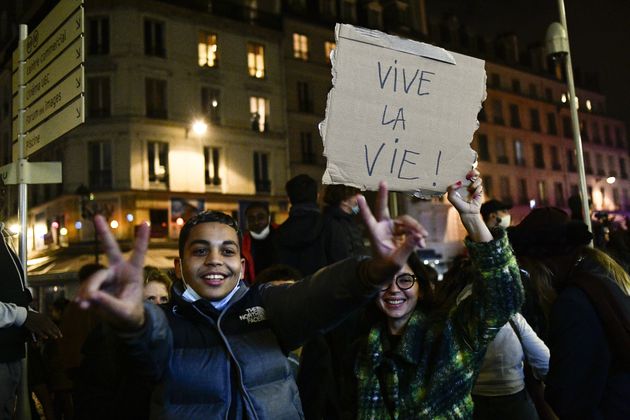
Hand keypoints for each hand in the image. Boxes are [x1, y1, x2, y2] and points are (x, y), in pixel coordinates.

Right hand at [23, 311, 61, 339]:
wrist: (25, 315)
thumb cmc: (33, 315)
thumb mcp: (41, 316)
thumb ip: (45, 319)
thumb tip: (49, 322)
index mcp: (46, 318)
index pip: (53, 324)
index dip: (56, 329)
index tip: (59, 332)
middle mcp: (44, 322)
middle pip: (52, 328)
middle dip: (56, 332)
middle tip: (61, 336)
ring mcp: (39, 325)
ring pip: (47, 330)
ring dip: (52, 334)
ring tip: (56, 337)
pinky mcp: (34, 328)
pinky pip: (39, 332)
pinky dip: (43, 335)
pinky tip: (46, 337)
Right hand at [76, 215, 149, 330]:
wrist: (122, 322)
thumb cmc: (130, 314)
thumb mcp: (124, 312)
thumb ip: (110, 304)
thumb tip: (91, 296)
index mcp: (134, 272)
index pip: (139, 253)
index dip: (142, 239)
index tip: (146, 223)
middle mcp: (119, 270)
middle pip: (110, 249)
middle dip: (104, 233)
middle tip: (97, 217)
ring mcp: (106, 276)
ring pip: (94, 278)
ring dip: (89, 291)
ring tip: (85, 305)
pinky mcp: (95, 284)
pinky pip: (86, 288)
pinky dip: (83, 297)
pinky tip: (82, 306)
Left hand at [358, 182, 427, 285]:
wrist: (387, 273)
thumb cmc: (386, 268)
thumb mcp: (396, 261)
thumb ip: (407, 248)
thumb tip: (418, 236)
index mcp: (375, 234)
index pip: (368, 219)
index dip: (364, 208)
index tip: (358, 196)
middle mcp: (382, 228)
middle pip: (382, 208)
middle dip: (383, 195)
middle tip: (382, 181)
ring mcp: (391, 228)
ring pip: (405, 220)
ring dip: (415, 228)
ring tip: (423, 238)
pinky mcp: (400, 231)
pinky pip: (411, 229)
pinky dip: (418, 235)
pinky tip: (422, 244)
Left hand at [447, 169, 491, 242]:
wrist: (467, 212)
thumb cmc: (458, 205)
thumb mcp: (451, 197)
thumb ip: (451, 189)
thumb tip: (459, 182)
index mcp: (461, 183)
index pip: (464, 172)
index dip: (466, 169)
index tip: (465, 172)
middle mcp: (468, 183)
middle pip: (474, 172)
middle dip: (474, 171)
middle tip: (470, 175)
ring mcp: (475, 187)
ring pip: (479, 179)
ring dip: (475, 183)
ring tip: (470, 189)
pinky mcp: (480, 191)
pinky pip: (481, 187)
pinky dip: (477, 191)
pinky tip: (474, 197)